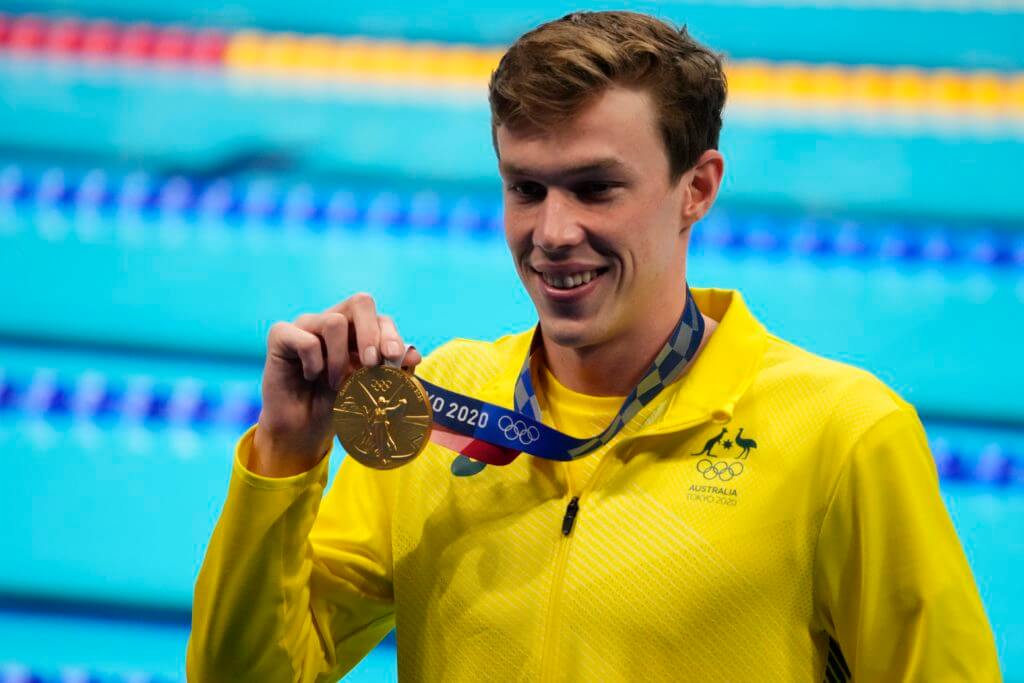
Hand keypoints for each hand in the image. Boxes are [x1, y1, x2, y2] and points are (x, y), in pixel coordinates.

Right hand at [250, 293, 421, 476]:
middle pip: (361, 302)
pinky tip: (310, 377)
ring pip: (334, 322)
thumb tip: (414, 354)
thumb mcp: (372, 389)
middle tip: (371, 363)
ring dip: (340, 359)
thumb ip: (394, 371)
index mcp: (359, 330)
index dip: (390, 335)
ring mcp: (307, 324)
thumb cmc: (339, 404)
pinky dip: (314, 363)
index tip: (393, 359)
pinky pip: (306, 340)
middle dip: (371, 333)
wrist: (305, 428)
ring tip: (335, 383)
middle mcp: (334, 320)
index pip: (381, 318)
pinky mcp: (281, 335)